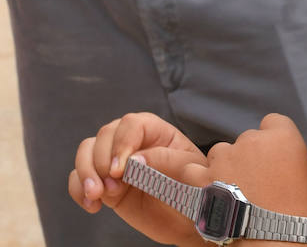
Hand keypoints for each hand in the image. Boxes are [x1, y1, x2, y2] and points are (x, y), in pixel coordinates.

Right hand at [70, 112, 206, 244]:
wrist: (186, 218)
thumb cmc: (192, 188)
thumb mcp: (187, 169)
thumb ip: (162, 159)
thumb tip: (134, 160)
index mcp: (154, 130)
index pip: (131, 124)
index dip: (122, 144)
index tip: (120, 170)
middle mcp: (131, 141)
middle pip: (104, 135)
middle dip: (102, 162)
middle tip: (112, 188)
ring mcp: (114, 162)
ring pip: (86, 151)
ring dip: (86, 173)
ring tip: (97, 196)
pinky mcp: (103, 183)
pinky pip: (78, 177)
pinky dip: (78, 190)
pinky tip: (92, 206)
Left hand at [203, 114, 306, 218]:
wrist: (277, 241)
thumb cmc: (300, 214)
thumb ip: (289, 157)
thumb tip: (280, 161)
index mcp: (282, 135)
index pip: (272, 122)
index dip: (271, 140)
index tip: (272, 156)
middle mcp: (253, 140)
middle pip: (246, 138)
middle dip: (248, 155)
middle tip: (254, 180)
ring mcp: (227, 157)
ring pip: (220, 151)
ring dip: (224, 165)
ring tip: (232, 190)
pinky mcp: (206, 177)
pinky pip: (194, 169)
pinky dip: (198, 178)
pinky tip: (208, 191)